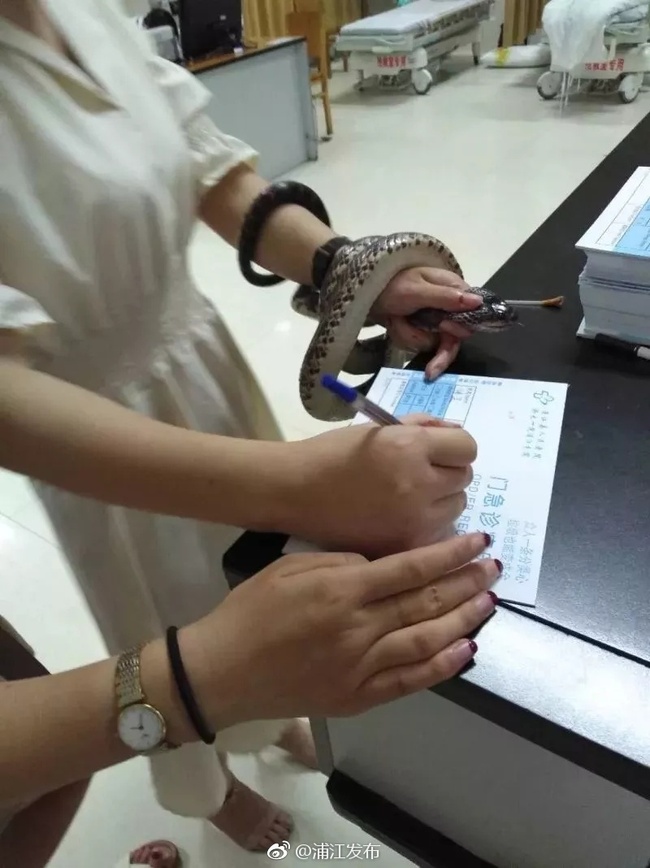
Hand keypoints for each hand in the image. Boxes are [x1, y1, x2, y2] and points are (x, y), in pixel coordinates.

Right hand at [184, 533, 498, 726]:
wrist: (223, 671)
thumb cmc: (252, 610)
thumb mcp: (290, 566)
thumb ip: (339, 560)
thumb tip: (382, 562)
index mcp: (342, 590)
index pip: (411, 567)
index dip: (450, 554)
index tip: (478, 542)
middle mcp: (360, 628)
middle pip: (427, 602)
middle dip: (466, 582)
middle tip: (494, 567)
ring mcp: (361, 667)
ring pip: (427, 640)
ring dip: (464, 619)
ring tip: (488, 601)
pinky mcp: (358, 697)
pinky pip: (410, 682)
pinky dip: (442, 666)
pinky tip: (466, 649)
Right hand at [285, 418, 476, 556]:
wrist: (295, 491)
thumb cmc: (333, 453)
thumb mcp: (378, 429)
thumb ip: (422, 426)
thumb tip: (455, 434)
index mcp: (410, 447)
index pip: (468, 447)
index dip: (453, 447)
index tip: (435, 452)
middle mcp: (419, 484)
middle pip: (464, 479)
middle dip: (447, 474)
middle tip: (417, 474)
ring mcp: (413, 521)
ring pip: (456, 509)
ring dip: (440, 501)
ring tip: (406, 498)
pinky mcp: (403, 546)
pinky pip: (436, 534)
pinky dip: (424, 526)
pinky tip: (397, 518)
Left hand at [370, 267, 482, 380]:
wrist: (367, 291)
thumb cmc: (392, 284)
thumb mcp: (417, 290)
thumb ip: (445, 297)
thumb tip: (478, 302)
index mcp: (453, 289)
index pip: (470, 317)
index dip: (457, 328)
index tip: (442, 327)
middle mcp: (448, 306)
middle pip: (451, 338)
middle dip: (424, 336)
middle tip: (405, 327)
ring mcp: (435, 319)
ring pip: (431, 343)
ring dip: (409, 334)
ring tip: (394, 319)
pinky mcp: (422, 329)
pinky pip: (419, 343)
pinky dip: (404, 336)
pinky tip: (393, 323)